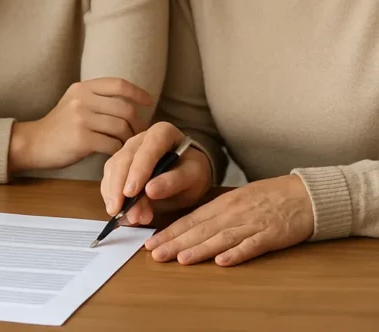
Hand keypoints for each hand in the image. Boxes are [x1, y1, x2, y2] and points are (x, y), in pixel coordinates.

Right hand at [8, 78, 152, 171]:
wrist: (35, 142)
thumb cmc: (60, 126)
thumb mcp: (75, 102)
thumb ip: (97, 98)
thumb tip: (131, 104)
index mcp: (83, 87)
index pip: (118, 84)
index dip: (137, 92)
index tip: (149, 102)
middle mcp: (82, 99)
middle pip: (124, 108)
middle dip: (138, 122)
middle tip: (141, 133)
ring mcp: (81, 118)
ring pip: (120, 127)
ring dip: (130, 138)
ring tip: (129, 144)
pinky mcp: (81, 139)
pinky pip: (112, 144)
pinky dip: (119, 150)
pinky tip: (116, 154)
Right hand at [100, 122, 211, 221]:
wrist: (187, 172)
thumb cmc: (191, 171)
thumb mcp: (193, 177)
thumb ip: (174, 181)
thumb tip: (150, 191)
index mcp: (162, 133)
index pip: (148, 149)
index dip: (138, 170)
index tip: (131, 193)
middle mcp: (140, 139)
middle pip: (123, 160)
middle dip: (119, 187)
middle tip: (121, 211)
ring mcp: (127, 150)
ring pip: (112, 170)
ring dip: (115, 195)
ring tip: (128, 218)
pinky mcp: (118, 165)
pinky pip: (109, 179)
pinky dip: (112, 197)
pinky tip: (120, 214)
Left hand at [145, 175, 314, 266]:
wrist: (304, 194)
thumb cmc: (269, 198)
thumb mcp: (237, 200)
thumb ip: (216, 213)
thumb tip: (191, 226)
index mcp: (223, 204)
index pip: (190, 220)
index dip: (170, 232)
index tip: (151, 244)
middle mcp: (232, 212)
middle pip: (199, 229)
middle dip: (176, 242)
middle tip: (155, 254)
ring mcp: (251, 223)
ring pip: (220, 237)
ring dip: (199, 249)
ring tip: (180, 259)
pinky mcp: (271, 234)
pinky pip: (252, 245)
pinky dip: (237, 253)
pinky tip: (222, 261)